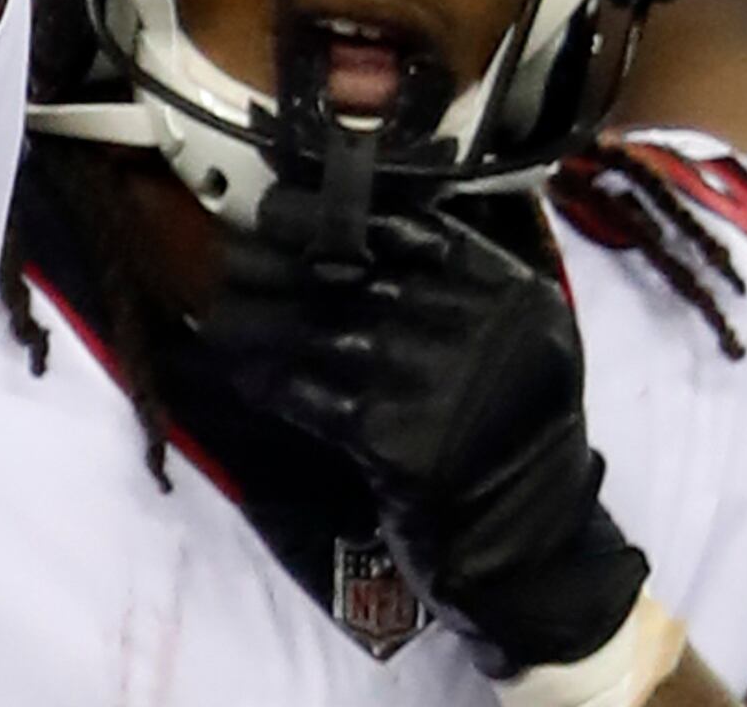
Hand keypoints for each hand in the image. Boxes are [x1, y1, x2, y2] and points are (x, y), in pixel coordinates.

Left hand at [202, 196, 649, 669]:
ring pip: (322, 331)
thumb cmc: (512, 431)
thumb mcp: (521, 339)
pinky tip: (242, 370)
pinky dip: (272, 382)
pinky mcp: (397, 442)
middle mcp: (476, 327)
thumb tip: (356, 228)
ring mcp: (436, 384)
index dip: (331, 212)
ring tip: (219, 310)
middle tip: (228, 252)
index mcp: (508, 290)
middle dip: (280, 262)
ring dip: (260, 320)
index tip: (276, 207)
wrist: (528, 539)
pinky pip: (313, 398)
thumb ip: (459, 283)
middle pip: (353, 273)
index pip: (407, 226)